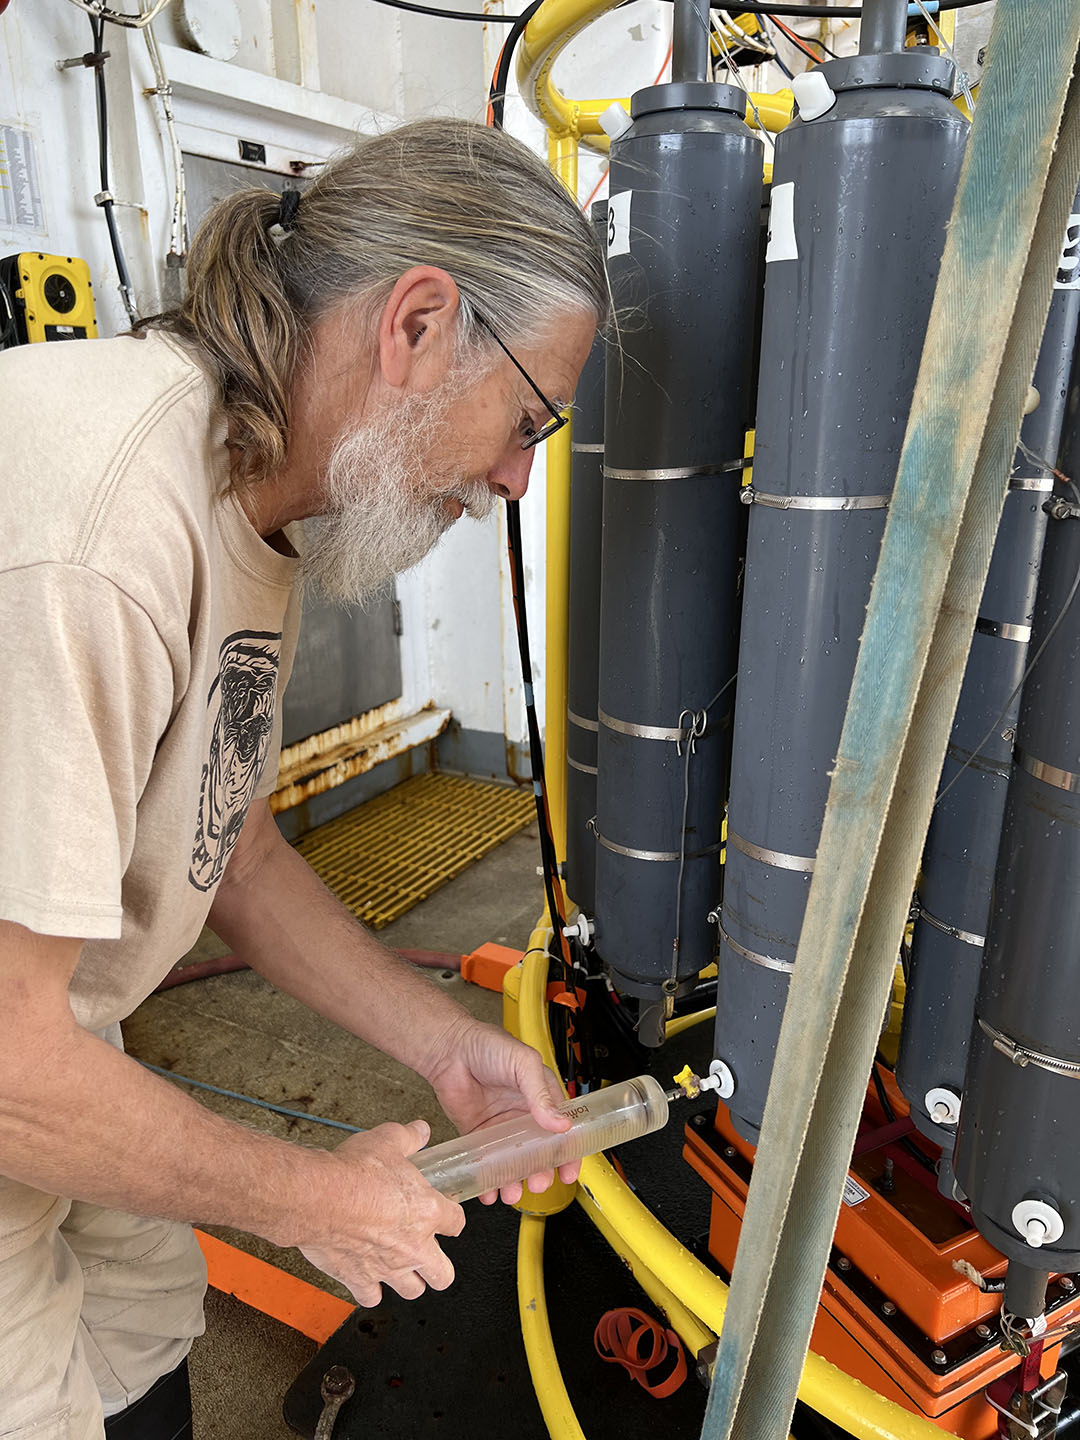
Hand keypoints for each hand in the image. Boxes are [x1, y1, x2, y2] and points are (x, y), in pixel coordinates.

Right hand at [298, 1120, 464, 1306]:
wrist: (318, 1197)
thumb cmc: (353, 1172)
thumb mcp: (388, 1140)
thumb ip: (409, 1138)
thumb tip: (420, 1131)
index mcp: (427, 1212)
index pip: (457, 1223)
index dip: (452, 1218)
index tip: (445, 1215)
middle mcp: (413, 1246)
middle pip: (443, 1275)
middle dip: (439, 1267)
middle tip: (428, 1253)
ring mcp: (387, 1268)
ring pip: (413, 1291)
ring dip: (408, 1281)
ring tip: (400, 1268)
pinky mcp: (359, 1279)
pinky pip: (371, 1297)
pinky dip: (370, 1289)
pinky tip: (367, 1276)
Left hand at [425, 1019, 577, 1205]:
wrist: (449, 1048)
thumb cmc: (487, 1045)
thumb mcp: (523, 1063)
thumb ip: (540, 1094)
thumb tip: (560, 1123)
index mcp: (541, 1097)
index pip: (562, 1131)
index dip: (567, 1153)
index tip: (569, 1172)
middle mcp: (523, 1116)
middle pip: (539, 1154)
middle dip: (541, 1173)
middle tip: (537, 1183)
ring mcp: (501, 1128)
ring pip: (513, 1164)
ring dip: (515, 1182)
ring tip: (511, 1192)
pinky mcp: (478, 1135)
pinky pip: (486, 1164)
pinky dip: (488, 1181)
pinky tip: (489, 1191)